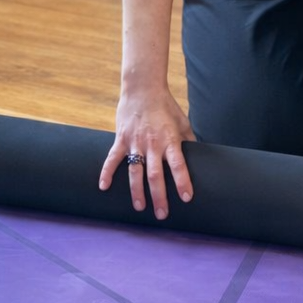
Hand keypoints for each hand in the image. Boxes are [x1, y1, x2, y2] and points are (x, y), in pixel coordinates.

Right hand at [98, 88, 194, 219]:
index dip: (182, 181)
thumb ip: (188, 140)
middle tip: (161, 214)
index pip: (178, 165)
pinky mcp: (121, 139)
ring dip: (136, 191)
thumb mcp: (182, 122)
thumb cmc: (166, 106)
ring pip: (135, 172)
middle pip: (155, 175)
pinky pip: (112, 159)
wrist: (143, 88)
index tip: (186, 198)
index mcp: (170, 140)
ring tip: (139, 207)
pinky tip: (104, 187)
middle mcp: (152, 144)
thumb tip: (199, 156)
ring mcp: (135, 143)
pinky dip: (106, 173)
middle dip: (159, 196)